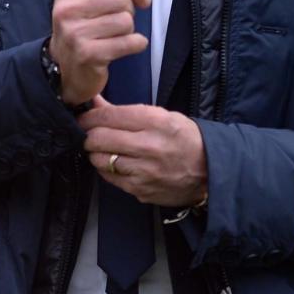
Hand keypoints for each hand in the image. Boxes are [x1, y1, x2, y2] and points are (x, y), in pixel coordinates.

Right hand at [49, 0, 150, 105]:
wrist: (66, 68)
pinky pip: (127, 43)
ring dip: (130, 30)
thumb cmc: (85, 25)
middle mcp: (66, 9)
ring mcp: (73, 33)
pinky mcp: (86, 54)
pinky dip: (135, 44)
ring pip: (125, 21)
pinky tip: (127, 46)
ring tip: (118, 35)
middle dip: (130, 10)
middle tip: (122, 20)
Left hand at [79, 95, 208, 207]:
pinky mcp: (140, 190)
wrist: (210, 171)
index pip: (108, 116)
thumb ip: (126, 111)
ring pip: (99, 159)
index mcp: (155, 122)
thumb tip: (95, 103)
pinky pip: (109, 177)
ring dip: (95, 153)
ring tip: (101, 148)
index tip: (83, 117)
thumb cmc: (185, 138)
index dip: (89, 116)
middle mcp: (148, 146)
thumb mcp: (161, 115)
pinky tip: (114, 163)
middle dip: (87, 134)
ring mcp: (143, 171)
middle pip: (98, 138)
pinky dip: (106, 169)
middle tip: (87, 133)